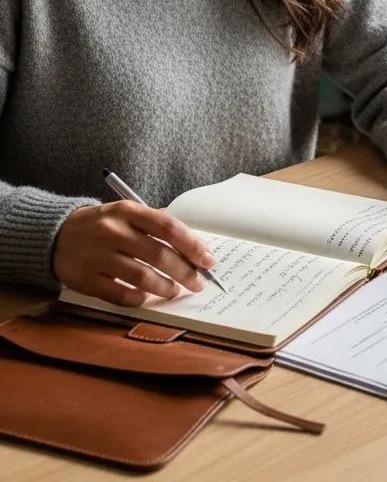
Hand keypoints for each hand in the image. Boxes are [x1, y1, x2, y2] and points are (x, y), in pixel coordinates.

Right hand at [52, 202, 215, 305]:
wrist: (54, 234)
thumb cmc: (103, 224)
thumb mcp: (128, 213)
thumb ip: (157, 225)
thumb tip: (194, 245)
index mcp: (128, 211)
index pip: (169, 228)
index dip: (193, 246)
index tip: (208, 260)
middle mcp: (113, 231)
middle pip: (159, 255)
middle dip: (185, 272)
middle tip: (198, 283)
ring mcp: (97, 256)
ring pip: (141, 277)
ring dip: (164, 287)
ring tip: (175, 291)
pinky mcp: (84, 279)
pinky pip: (118, 294)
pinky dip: (138, 298)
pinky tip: (146, 297)